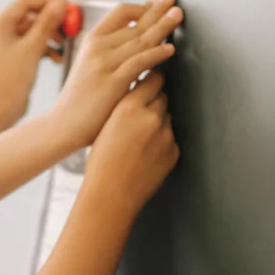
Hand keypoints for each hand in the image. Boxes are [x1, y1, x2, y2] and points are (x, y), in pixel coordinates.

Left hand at [0, 0, 67, 124]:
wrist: (2, 108)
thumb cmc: (10, 81)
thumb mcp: (32, 48)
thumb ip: (47, 24)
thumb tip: (59, 4)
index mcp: (0, 24)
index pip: (27, 1)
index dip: (49, 1)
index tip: (67, 7)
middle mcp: (2, 31)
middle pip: (32, 15)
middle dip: (52, 20)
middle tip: (69, 25)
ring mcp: (8, 43)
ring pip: (34, 30)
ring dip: (51, 35)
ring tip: (63, 45)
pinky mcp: (15, 55)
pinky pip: (33, 43)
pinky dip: (46, 47)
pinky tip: (56, 58)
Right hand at [51, 0, 182, 147]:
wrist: (62, 125)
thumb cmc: (78, 101)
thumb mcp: (89, 68)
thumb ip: (109, 54)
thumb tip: (133, 45)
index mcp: (91, 41)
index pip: (120, 12)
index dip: (142, 6)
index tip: (156, 3)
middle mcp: (97, 47)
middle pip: (134, 22)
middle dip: (157, 8)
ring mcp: (104, 64)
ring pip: (140, 39)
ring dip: (162, 25)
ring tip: (178, 15)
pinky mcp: (112, 81)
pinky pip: (139, 62)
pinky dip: (156, 54)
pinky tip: (169, 49)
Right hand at [85, 71, 179, 212]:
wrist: (111, 195)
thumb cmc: (100, 162)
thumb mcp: (105, 126)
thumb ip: (124, 108)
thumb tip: (138, 94)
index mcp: (128, 108)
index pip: (152, 80)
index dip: (151, 79)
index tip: (150, 80)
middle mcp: (151, 118)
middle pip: (162, 97)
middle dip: (154, 101)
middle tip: (141, 113)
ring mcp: (165, 136)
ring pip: (167, 118)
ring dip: (158, 122)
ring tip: (141, 138)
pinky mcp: (173, 152)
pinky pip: (171, 138)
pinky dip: (162, 142)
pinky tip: (146, 153)